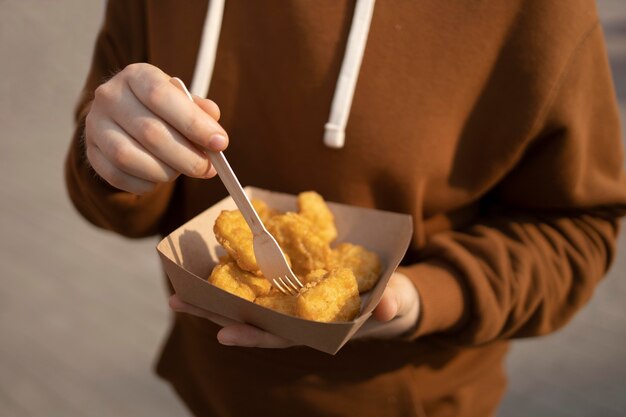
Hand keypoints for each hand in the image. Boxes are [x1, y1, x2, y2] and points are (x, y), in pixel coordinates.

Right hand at [84, 63, 227, 193]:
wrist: (123, 117)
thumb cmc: (162, 108)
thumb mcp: (182, 100)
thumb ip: (200, 111)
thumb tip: (214, 128)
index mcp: (136, 76)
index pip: (161, 96)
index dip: (193, 123)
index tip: (220, 143)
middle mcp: (110, 96)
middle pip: (150, 132)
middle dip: (187, 157)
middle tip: (208, 169)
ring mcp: (95, 125)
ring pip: (130, 158)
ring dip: (165, 172)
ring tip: (182, 171)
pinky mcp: (91, 153)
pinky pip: (118, 176)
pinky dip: (146, 183)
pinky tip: (160, 178)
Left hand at [168, 272, 419, 347]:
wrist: (385, 292)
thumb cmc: (389, 301)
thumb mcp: (393, 302)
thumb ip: (388, 304)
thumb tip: (384, 307)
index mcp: (316, 328)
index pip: (280, 336)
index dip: (254, 336)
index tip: (224, 333)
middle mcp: (296, 317)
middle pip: (250, 319)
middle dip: (215, 313)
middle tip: (178, 303)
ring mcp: (288, 301)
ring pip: (246, 301)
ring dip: (213, 296)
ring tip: (179, 289)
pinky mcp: (288, 283)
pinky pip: (256, 280)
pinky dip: (234, 272)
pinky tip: (210, 263)